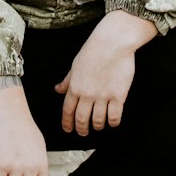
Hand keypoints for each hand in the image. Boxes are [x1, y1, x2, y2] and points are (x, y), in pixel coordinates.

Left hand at [55, 10, 157, 135]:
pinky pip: (114, 116)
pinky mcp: (118, 96)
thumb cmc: (93, 51)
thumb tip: (57, 89)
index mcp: (75, 87)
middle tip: (83, 133)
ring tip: (98, 126)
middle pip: (82, 119)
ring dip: (97, 126)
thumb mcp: (75, 65)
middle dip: (81, 129)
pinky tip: (112, 122)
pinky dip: (112, 123)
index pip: (67, 110)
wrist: (112, 43)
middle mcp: (87, 94)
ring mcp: (103, 96)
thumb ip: (67, 80)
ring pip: (98, 121)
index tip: (68, 129)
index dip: (67, 123)